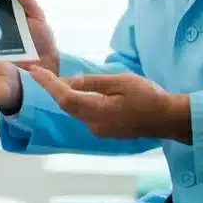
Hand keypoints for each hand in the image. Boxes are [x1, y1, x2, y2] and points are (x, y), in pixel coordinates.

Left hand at [27, 66, 187, 140]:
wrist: (167, 119)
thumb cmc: (148, 97)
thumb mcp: (120, 82)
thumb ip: (93, 83)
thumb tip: (70, 82)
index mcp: (98, 112)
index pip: (64, 98)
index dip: (48, 85)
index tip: (35, 72)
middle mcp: (94, 125)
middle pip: (66, 106)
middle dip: (51, 88)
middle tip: (39, 72)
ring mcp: (98, 130)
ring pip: (74, 110)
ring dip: (63, 95)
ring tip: (52, 79)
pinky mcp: (104, 130)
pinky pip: (84, 114)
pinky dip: (75, 101)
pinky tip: (74, 90)